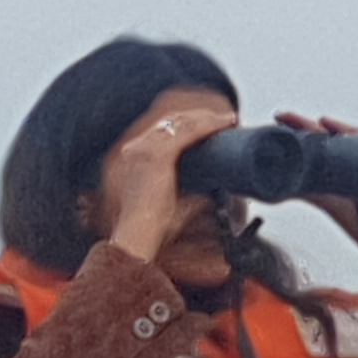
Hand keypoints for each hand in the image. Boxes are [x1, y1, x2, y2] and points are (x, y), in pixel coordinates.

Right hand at [100, 100, 242, 264]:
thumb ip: (187, 195)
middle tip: (222, 120)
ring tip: (227, 120)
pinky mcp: (155, 154)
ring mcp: (141, 149)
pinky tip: (225, 122)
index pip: (160, 132)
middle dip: (198, 119)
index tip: (206, 126)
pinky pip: (187, 131)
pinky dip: (209, 124)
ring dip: (206, 119)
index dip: (185, 126)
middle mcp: (132, 149)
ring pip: (180, 122)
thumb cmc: (148, 230)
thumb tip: (210, 193)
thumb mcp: (168, 204)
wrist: (135, 238)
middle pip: (170, 122)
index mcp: (129, 159)